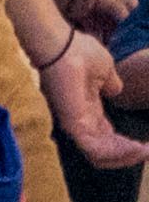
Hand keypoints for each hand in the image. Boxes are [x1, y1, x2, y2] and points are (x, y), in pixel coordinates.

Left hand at [52, 32, 148, 169]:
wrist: (62, 45)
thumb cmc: (78, 51)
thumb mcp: (105, 71)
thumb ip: (111, 84)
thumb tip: (115, 90)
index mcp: (87, 110)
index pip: (107, 138)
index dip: (127, 145)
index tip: (147, 145)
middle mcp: (81, 121)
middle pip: (105, 151)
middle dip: (129, 155)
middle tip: (148, 152)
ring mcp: (75, 124)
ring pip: (101, 156)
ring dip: (126, 156)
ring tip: (144, 151)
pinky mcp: (73, 125)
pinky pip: (96, 151)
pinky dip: (118, 153)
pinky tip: (136, 147)